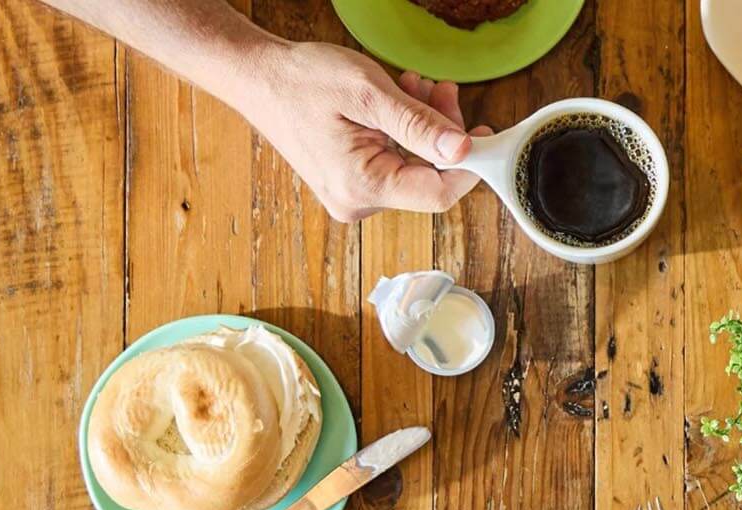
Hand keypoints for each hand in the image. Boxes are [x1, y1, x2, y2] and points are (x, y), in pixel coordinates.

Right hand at [227, 42, 487, 221]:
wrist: (255, 76)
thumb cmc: (301, 80)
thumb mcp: (368, 94)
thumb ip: (419, 125)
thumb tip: (464, 150)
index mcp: (363, 187)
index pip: (438, 194)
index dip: (469, 166)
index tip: (485, 134)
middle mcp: (358, 201)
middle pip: (428, 178)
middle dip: (444, 134)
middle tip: (443, 91)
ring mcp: (353, 194)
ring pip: (413, 166)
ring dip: (425, 126)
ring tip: (417, 86)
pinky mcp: (350, 181)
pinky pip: (394, 161)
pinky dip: (405, 131)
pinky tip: (402, 99)